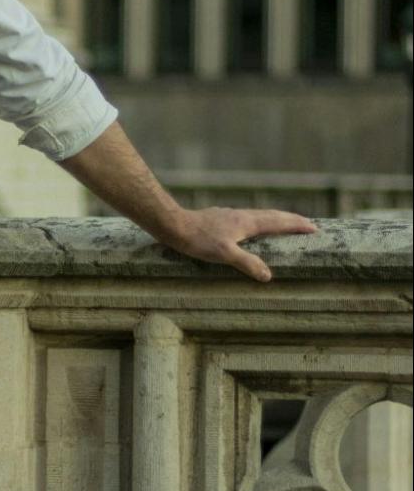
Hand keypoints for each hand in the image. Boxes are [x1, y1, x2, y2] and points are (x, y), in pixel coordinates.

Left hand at [159, 206, 319, 282]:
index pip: (278, 222)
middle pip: (273, 215)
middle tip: (308, 224)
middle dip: (291, 220)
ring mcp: (232, 216)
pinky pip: (249, 219)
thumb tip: (268, 275)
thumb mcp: (224, 254)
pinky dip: (261, 222)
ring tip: (286, 224)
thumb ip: (247, 263)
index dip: (297, 225)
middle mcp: (242, 216)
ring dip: (277, 219)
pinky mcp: (222, 218)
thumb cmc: (198, 240)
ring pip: (261, 216)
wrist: (175, 225)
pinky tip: (252, 228)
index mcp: (247, 223)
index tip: (314, 228)